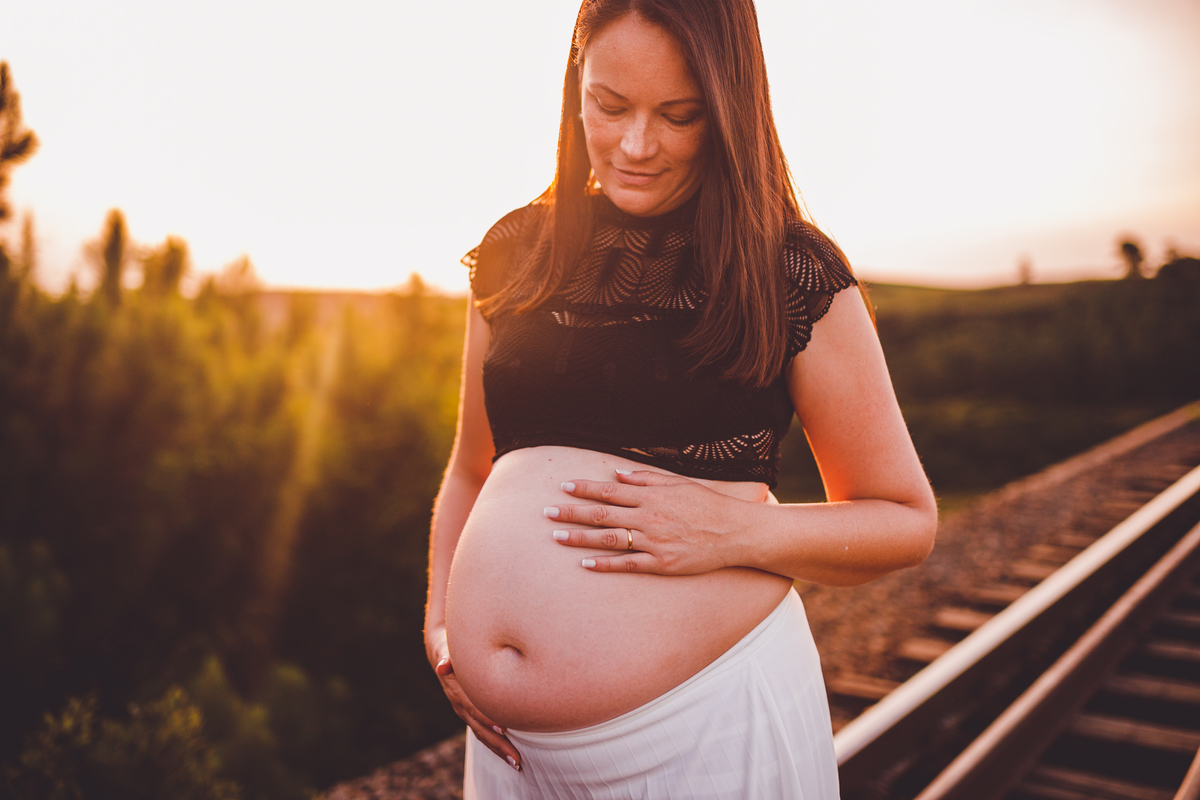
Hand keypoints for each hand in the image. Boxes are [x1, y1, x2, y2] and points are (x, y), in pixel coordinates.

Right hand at [425, 626, 521, 771]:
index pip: (473, 707)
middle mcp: (460, 705)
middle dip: (498, 744)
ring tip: (517, 763)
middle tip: (516, 758)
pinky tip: (512, 754)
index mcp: (456, 691)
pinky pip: (485, 732)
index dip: (487, 719)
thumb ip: (446, 656)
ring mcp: (466, 712)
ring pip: (482, 734)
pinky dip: (497, 744)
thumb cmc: (452, 648)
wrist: (443, 655)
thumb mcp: (447, 648)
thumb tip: (443, 665)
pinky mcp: (473, 714)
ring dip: (499, 749)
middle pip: (479, 728)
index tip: (503, 729)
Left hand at [545, 469, 740, 574]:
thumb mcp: (678, 484)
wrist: (735, 532)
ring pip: (609, 539)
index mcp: (652, 496)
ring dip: (581, 538)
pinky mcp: (661, 563)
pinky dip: (605, 564)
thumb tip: (616, 475)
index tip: (563, 486)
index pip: (610, 490)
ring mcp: (654, 542)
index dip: (585, 488)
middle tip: (547, 512)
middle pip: (602, 514)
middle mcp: (649, 517)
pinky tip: (585, 564)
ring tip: (557, 537)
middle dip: (572, 512)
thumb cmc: (707, 505)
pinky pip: (628, 564)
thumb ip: (646, 479)